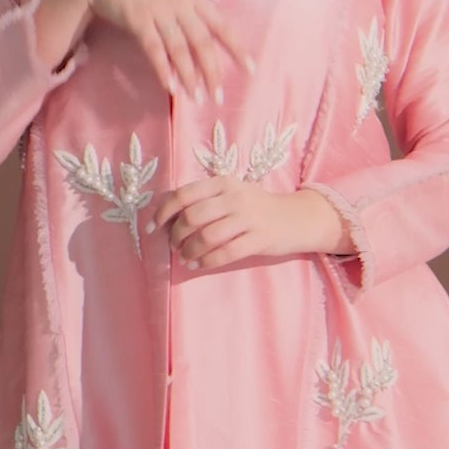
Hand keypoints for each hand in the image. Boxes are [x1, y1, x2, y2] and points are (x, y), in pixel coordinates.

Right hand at [80, 0, 254, 102]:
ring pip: (180, 48)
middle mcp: (180, 4)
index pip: (222, 26)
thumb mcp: (174, 3)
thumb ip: (190, 25)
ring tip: (196, 99)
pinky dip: (163, 69)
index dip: (237, 48)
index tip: (250, 71)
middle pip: (202, 41)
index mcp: (194, 1)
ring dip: (189, 76)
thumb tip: (207, 60)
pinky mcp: (138, 19)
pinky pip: (154, 48)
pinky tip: (170, 87)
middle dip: (212, 71)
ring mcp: (159, 11)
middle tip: (217, 97)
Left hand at [145, 179, 352, 269]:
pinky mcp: (259, 239)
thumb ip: (204, 200)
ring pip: (207, 237)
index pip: (183, 194)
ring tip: (185, 258)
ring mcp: (248, 218)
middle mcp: (234, 197)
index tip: (152, 228)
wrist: (296, 217)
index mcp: (223, 183)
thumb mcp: (231, 193)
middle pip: (192, 217)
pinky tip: (199, 265)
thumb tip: (167, 218)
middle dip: (176, 235)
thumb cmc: (255, 207)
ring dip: (189, 251)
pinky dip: (206, 261)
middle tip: (174, 246)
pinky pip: (225, 253)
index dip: (163, 212)